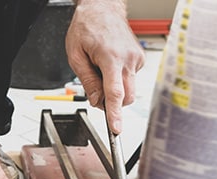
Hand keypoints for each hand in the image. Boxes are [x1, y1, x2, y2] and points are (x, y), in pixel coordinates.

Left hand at [65, 0, 144, 133]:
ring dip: (115, 90)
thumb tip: (96, 101)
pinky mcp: (139, 59)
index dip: (115, 114)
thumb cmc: (87, 27)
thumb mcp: (76, 56)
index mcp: (111, 58)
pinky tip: (110, 65)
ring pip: (129, 90)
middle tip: (96, 92)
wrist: (103, 8)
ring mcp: (136, 59)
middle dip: (112, 103)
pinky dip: (120, 79)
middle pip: (126, 97)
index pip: (115, 93)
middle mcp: (128, 59)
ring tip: (101, 71)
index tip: (116, 129)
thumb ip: (87, 81)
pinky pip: (130, 79)